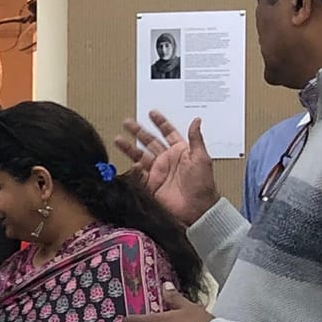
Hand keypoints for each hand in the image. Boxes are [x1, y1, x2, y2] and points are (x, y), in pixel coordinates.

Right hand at [114, 111, 217, 226]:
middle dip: (138, 131)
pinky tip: (132, 164)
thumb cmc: (203, 184)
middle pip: (150, 142)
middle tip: (127, 122)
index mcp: (181, 151)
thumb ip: (196, 139)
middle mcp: (167, 159)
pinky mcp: (151, 184)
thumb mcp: (202, 158)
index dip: (160, 123)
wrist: (197, 208)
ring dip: (129, 147)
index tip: (152, 113)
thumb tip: (196, 120)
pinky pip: (139, 175)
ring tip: (118, 139)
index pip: (168, 133)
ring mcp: (158, 171)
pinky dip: (134, 169)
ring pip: (140, 155)